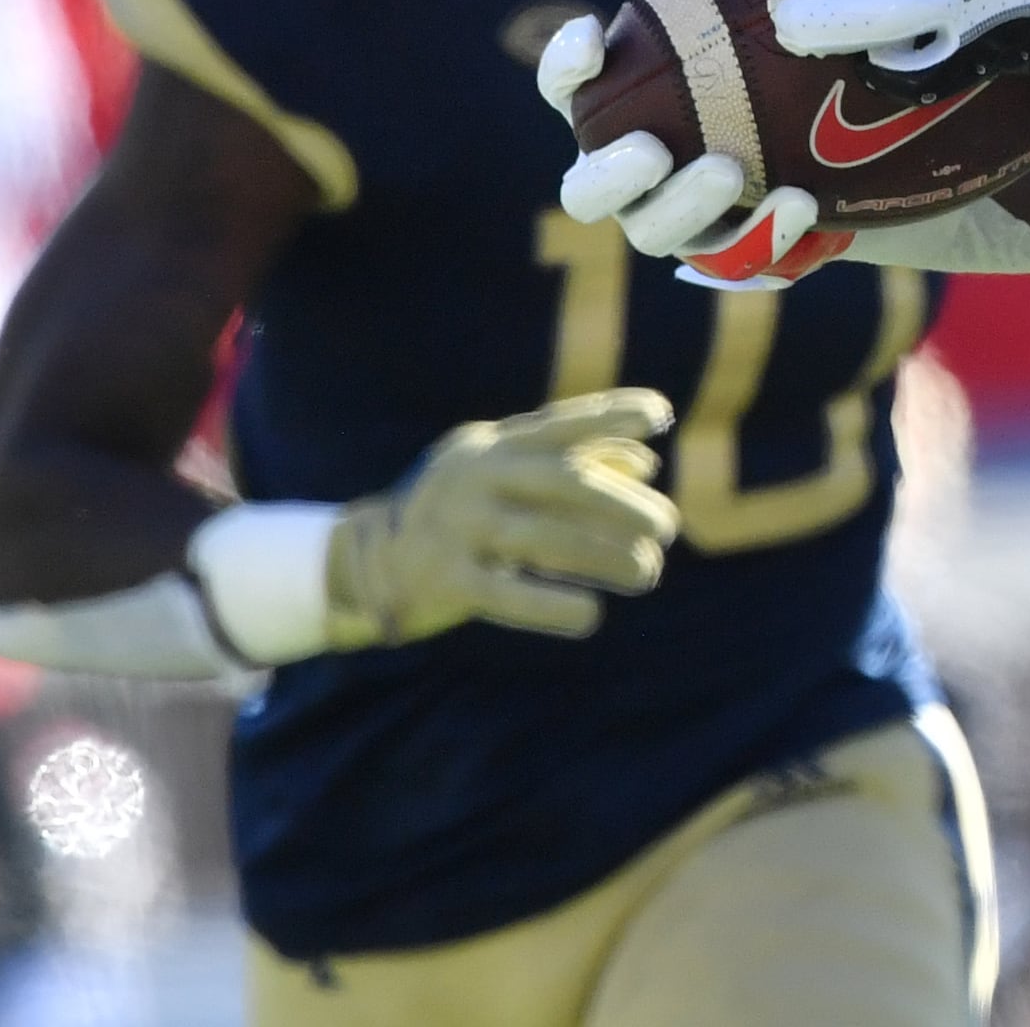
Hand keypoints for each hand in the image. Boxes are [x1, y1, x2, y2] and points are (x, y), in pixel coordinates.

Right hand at [325, 390, 680, 648]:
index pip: (560, 423)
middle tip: (668, 528)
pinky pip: (506, 594)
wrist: (361, 560)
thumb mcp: (504, 474)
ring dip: (605, 556)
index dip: (612, 415)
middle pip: (563, 482)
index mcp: (491, 446)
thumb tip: (647, 462)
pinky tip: (591, 616)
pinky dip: (552, 606)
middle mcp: (472, 477)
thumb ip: (572, 461)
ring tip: (649, 572)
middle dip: (623, 505)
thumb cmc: (458, 510)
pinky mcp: (441, 580)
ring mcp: (454, 526)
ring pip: (543, 538)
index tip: (662, 415)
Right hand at [542, 15, 849, 290]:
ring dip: (684, 205)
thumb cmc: (764, 65)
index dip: (566, 66)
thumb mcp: (747, 15)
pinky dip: (763, 233)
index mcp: (618, 108)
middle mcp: (628, 174)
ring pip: (652, 231)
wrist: (836, 145)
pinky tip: (801, 203)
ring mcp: (672, 220)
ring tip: (728, 171)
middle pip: (585, 190)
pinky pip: (734, 257)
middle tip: (650, 148)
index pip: (567, 89)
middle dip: (610, 173)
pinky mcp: (727, 254)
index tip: (592, 34)